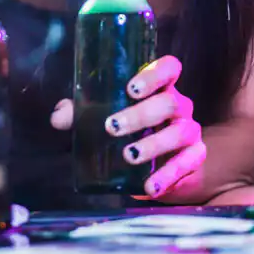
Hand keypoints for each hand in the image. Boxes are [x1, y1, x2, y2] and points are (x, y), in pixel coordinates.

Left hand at [51, 55, 205, 197]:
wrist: (164, 168)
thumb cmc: (132, 133)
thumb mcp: (104, 119)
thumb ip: (81, 114)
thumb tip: (58, 116)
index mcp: (160, 89)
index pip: (168, 68)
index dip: (154, 73)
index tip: (131, 88)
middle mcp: (178, 106)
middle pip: (169, 102)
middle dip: (141, 114)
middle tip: (112, 126)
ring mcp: (189, 131)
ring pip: (179, 132)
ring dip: (153, 144)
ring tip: (129, 155)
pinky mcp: (194, 158)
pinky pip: (188, 163)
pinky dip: (169, 175)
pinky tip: (150, 186)